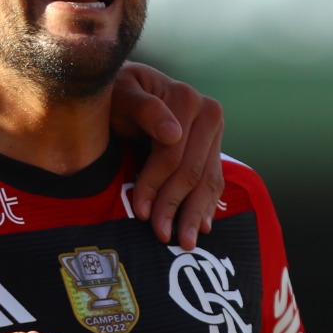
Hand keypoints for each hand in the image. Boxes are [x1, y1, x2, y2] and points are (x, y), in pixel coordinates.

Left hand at [109, 62, 223, 250]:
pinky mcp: (215, 147)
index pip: (171, 153)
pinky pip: (215, 181)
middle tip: (160, 235)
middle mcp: (208, 113)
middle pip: (191, 170)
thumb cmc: (117, 95)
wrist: (129, 89)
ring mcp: (215, 131)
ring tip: (183, 243)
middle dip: (173, 205)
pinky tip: (201, 227)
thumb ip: (145, 109)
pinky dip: (207, 205)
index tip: (139, 211)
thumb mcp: (122, 95)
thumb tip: (173, 134)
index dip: (154, 184)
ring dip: (194, 214)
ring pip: (207, 180)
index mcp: (185, 98)